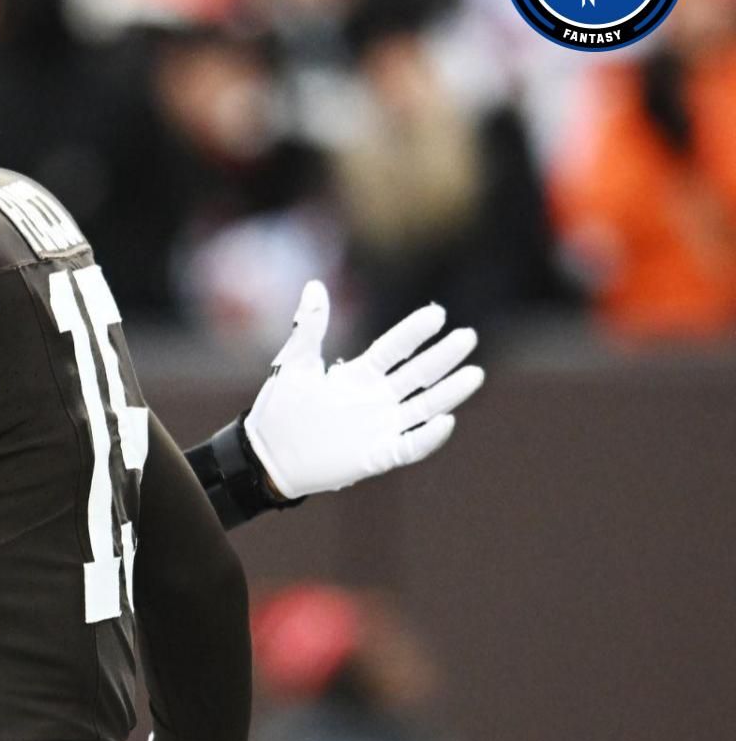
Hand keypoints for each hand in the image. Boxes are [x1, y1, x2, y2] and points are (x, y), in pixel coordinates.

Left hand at [245, 281, 483, 499]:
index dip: (414, 332)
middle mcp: (376, 399)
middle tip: (468, 336)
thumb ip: (309, 327)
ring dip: (449, 392)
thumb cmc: (280, 409)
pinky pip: (410, 447)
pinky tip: (446, 421)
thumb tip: (315, 284)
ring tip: (475, 373)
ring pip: (424, 406)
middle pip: (417, 374)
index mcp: (359, 375)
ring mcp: (380, 427)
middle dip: (443, 356)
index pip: (394, 349)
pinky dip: (428, 437)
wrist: (266, 456)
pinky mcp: (377, 456)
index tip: (437, 313)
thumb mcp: (294, 364)